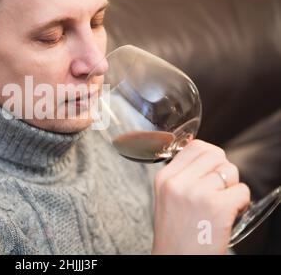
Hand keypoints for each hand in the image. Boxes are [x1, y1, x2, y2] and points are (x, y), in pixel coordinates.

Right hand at [151, 139, 250, 253]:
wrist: (176, 259)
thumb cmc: (175, 234)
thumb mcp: (166, 197)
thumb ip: (182, 175)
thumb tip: (206, 155)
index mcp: (164, 178)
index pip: (195, 146)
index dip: (210, 156)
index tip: (211, 170)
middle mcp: (178, 182)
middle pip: (215, 154)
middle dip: (223, 170)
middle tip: (218, 189)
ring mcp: (197, 193)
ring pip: (230, 171)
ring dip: (232, 188)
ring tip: (220, 205)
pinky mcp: (217, 206)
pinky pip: (242, 190)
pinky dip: (241, 203)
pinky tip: (228, 215)